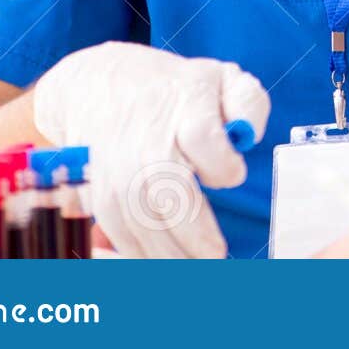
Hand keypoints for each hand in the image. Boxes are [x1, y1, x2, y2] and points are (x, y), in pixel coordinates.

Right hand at [32, 41, 269, 257]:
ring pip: (140, 218)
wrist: (101, 85)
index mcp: (183, 105)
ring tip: (196, 271)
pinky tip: (164, 267)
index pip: (202, 138)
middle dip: (192, 230)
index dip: (220, 163)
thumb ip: (248, 102)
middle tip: (216, 258)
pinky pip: (118, 231)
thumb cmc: (176, 89)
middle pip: (166, 189)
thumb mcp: (222, 78)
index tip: (232, 175)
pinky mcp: (100, 191)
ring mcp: (118, 167)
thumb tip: (247, 135)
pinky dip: (140, 255)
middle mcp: (146, 139)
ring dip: (168, 253)